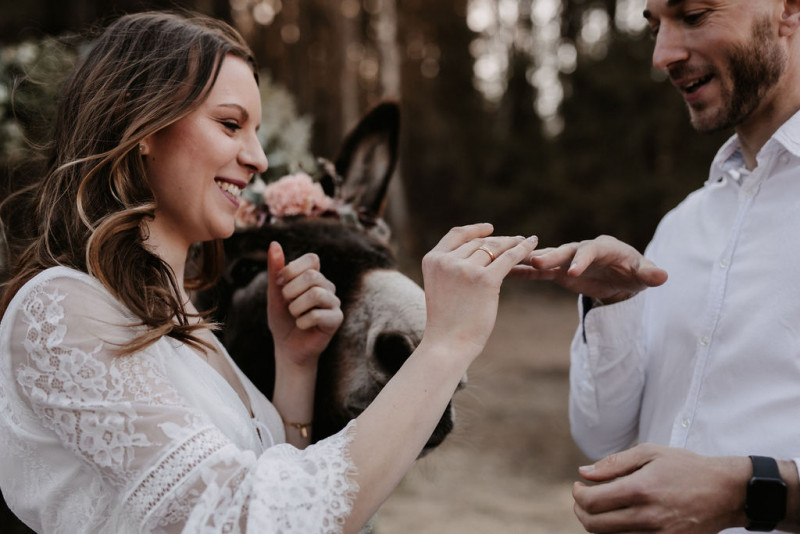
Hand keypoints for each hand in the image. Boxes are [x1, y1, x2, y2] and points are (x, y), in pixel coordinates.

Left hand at [267, 242, 342, 369]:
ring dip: (296, 307)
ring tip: (295, 315)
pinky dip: (302, 321)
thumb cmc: (282, 319)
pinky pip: (318, 314)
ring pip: (316, 294)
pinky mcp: (337, 319)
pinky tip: (302, 326)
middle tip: (287, 303)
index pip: (312, 259)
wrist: (287, 347)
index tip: (280, 283)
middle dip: (291, 291)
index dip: (293, 269)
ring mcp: (334, 302)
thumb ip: (275, 270)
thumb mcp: (274, 293)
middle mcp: (327, 286)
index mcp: (314, 276)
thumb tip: (274, 243)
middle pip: (312, 276)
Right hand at [420, 223, 537, 357]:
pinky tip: (532, 244)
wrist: (447, 344)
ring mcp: (466, 269)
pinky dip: (522, 249)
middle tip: (514, 240)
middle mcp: (447, 261)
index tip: (490, 228)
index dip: (475, 229)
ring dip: (512, 243)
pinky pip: (508, 258)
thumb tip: (474, 258)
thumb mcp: (440, 288)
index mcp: (432, 260)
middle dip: (498, 240)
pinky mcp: (485, 280)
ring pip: (494, 248)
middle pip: (478, 243)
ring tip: (525, 242)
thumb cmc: (446, 323)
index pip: (456, 235)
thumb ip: (451, 270)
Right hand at [510, 235, 666, 302]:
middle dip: (551, 256)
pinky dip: (525, 272)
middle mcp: (582, 249)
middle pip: (565, 251)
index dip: (581, 260)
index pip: (590, 251)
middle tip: (536, 262)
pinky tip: (508, 273)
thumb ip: (649, 274)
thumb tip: (662, 276)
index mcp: (604, 246)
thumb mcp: (643, 274)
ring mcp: (568, 260)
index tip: (572, 272)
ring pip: (548, 259)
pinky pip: (540, 272)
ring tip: (510, 264)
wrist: (622, 275)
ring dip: (531, 261)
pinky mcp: (559, 271)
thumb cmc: (635, 271)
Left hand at [573, 444, 748, 532]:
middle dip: (581, 511)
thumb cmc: (687, 467)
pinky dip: (619, 533)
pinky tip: (620, 519)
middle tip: (583, 499)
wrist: (727, 492)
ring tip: (602, 508)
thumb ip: (614, 463)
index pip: (591, 502)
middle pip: (595, 525)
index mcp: (639, 490)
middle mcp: (647, 517)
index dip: (577, 495)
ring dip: (598, 524)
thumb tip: (584, 472)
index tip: (579, 486)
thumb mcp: (650, 453)